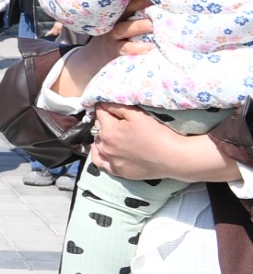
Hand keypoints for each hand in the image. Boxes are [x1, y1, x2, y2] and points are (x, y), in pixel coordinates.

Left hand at [91, 105, 250, 182]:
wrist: (174, 158)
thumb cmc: (158, 133)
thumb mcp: (137, 114)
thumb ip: (116, 106)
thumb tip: (102, 102)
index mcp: (109, 130)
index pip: (100, 112)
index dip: (106, 107)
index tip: (112, 106)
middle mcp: (106, 146)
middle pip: (98, 128)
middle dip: (105, 122)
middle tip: (118, 120)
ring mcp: (111, 160)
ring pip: (97, 144)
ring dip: (102, 137)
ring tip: (113, 134)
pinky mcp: (118, 171)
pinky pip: (100, 162)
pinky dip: (98, 154)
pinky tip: (102, 150)